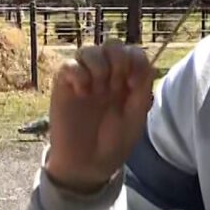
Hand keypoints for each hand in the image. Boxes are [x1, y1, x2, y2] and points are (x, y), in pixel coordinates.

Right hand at [44, 42, 155, 193]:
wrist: (88, 165)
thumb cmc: (114, 143)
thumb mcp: (136, 118)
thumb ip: (143, 91)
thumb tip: (145, 65)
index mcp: (126, 80)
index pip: (132, 52)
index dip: (135, 61)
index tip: (133, 85)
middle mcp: (105, 75)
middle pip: (112, 45)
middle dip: (117, 62)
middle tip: (115, 87)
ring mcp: (83, 78)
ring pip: (89, 50)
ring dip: (98, 67)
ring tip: (98, 91)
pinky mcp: (63, 85)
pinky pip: (68, 64)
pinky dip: (78, 74)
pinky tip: (83, 94)